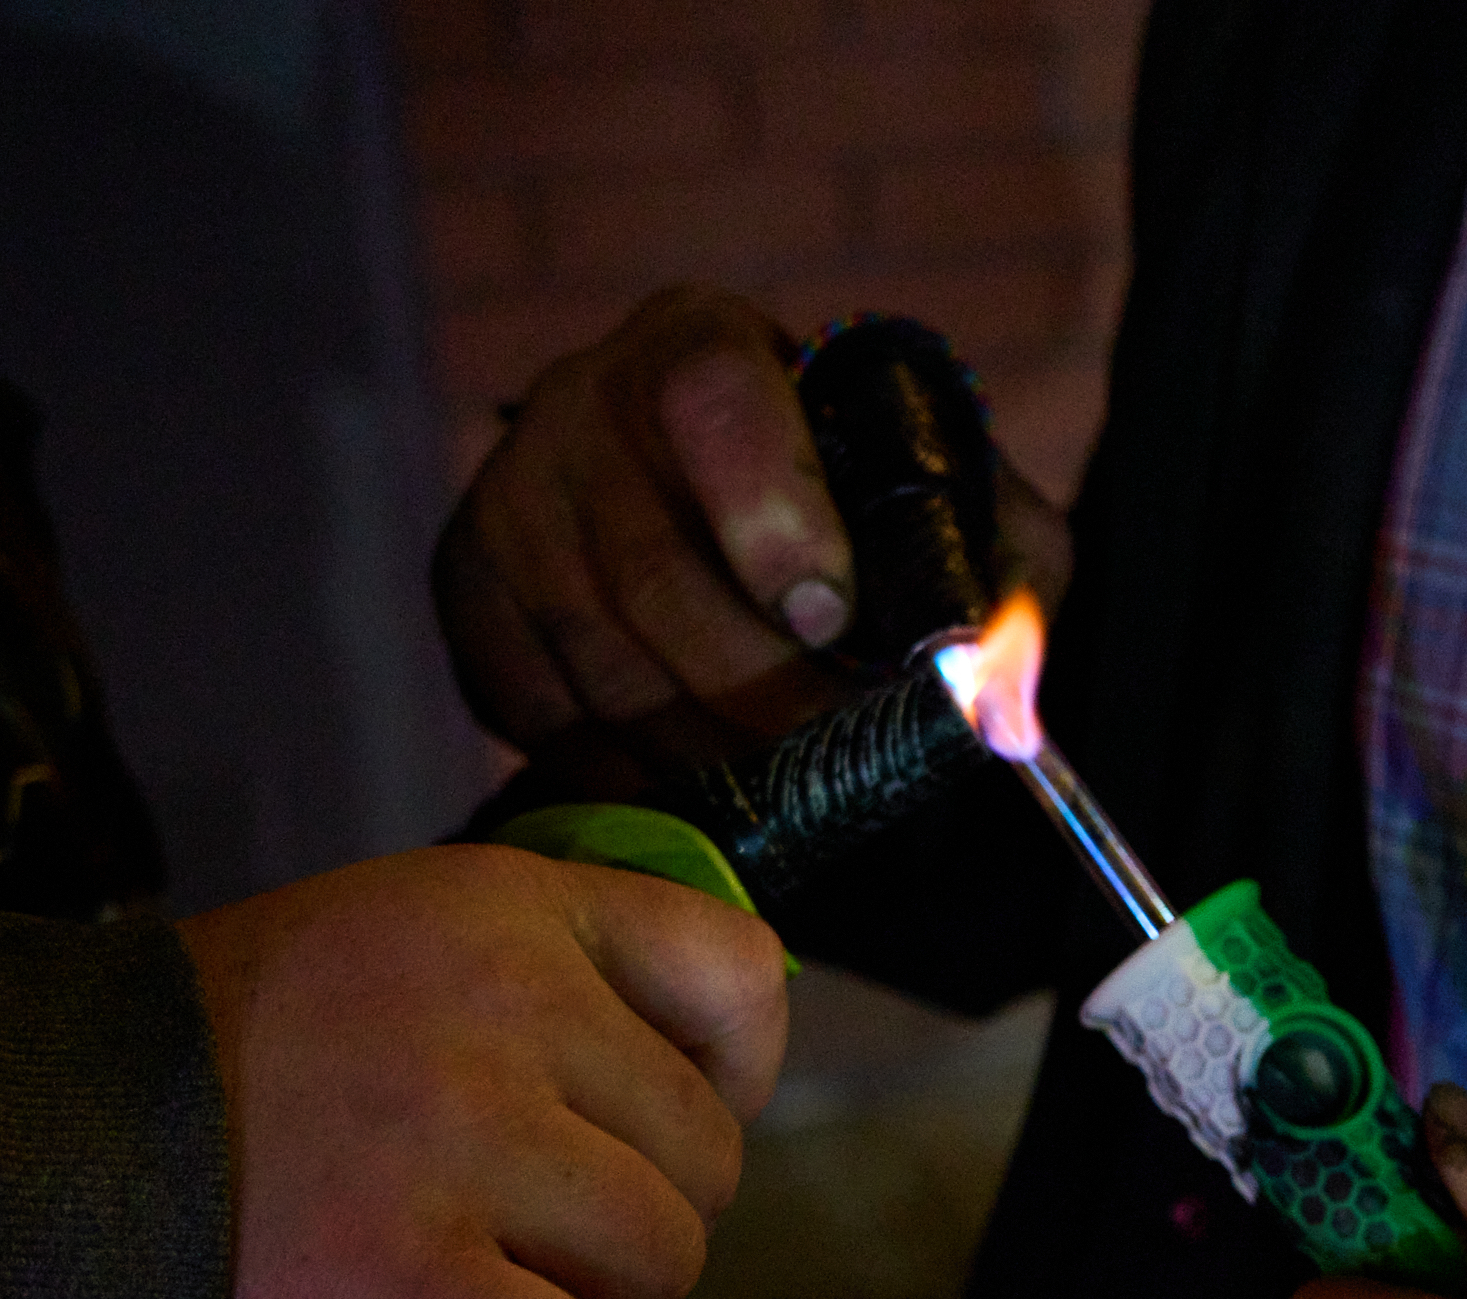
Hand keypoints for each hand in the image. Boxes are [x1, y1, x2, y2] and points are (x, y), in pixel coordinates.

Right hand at [181, 845, 788, 1298]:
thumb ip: (548, 975)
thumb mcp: (399, 943)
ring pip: (661, 1270)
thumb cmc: (236, 1066)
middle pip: (705, 1159)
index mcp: (505, 914)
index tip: (664, 1121)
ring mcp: (459, 1152)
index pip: (737, 973)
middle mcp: (501, 1014)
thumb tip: (717, 1063)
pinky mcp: (412, 1292)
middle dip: (649, 1224)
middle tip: (552, 1247)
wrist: (49, 1154)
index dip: (733, 1071)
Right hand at [432, 284, 1070, 795]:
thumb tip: (999, 681)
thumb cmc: (851, 495)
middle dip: (756, 691)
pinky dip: (621, 770)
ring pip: (600, 660)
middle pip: (652, 574)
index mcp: (706, 346)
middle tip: (832, 753)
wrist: (715, 502)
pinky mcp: (466, 588)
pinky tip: (692, 783)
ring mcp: (512, 496)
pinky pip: (537, 712)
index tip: (836, 618)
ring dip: (700, 749)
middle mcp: (584, 401)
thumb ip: (1000, 556)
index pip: (718, 404)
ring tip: (780, 784)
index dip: (773, 520)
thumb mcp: (947, 489)